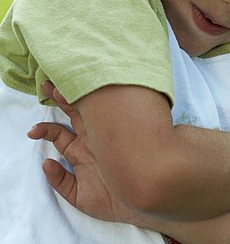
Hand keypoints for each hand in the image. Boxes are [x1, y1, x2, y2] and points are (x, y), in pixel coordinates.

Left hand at [27, 82, 146, 226]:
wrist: (142, 201)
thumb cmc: (111, 200)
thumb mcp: (79, 196)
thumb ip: (61, 181)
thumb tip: (46, 163)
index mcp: (81, 150)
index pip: (59, 133)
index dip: (45, 128)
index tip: (32, 130)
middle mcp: (92, 137)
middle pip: (73, 112)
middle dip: (60, 97)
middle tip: (47, 84)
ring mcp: (107, 130)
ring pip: (90, 107)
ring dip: (77, 96)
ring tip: (65, 84)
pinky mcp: (123, 131)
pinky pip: (111, 115)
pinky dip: (101, 106)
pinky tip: (90, 98)